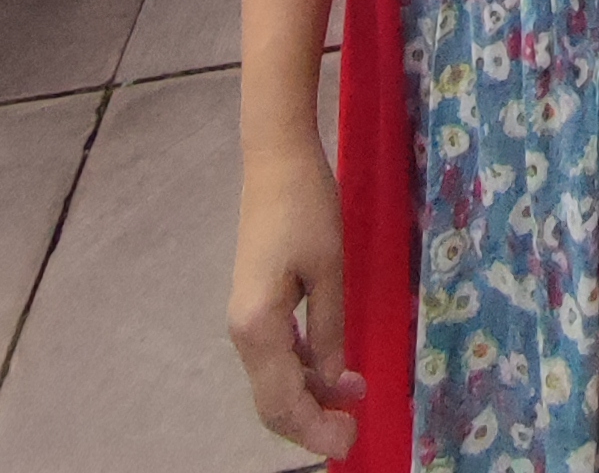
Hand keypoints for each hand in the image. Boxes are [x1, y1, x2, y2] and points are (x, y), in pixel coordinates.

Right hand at [228, 140, 366, 460]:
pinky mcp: (257, 305)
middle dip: (311, 422)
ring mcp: (247, 318)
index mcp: (257, 327)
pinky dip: (304, 370)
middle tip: (353, 430)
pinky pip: (277, 355)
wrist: (276, 158)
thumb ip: (330, 329)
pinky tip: (334, 368)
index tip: (350, 439)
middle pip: (272, 401)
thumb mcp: (330, 268)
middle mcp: (243, 331)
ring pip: (275, 380)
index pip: (282, 402)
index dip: (314, 429)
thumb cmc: (306, 204)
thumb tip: (332, 379)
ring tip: (355, 396)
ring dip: (311, 395)